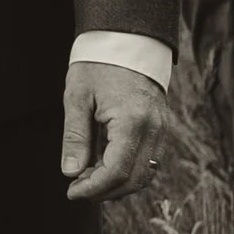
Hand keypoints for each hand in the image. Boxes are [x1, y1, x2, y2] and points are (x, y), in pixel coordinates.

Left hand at [61, 58, 166, 202]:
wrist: (126, 41)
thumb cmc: (97, 65)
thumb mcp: (77, 98)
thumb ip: (75, 137)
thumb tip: (70, 172)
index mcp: (132, 120)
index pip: (116, 171)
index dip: (93, 188)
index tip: (71, 192)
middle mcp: (154, 129)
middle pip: (134, 179)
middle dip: (104, 191)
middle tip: (77, 187)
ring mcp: (163, 129)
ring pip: (145, 174)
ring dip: (117, 184)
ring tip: (88, 177)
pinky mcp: (163, 128)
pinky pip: (149, 161)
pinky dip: (129, 171)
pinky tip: (104, 166)